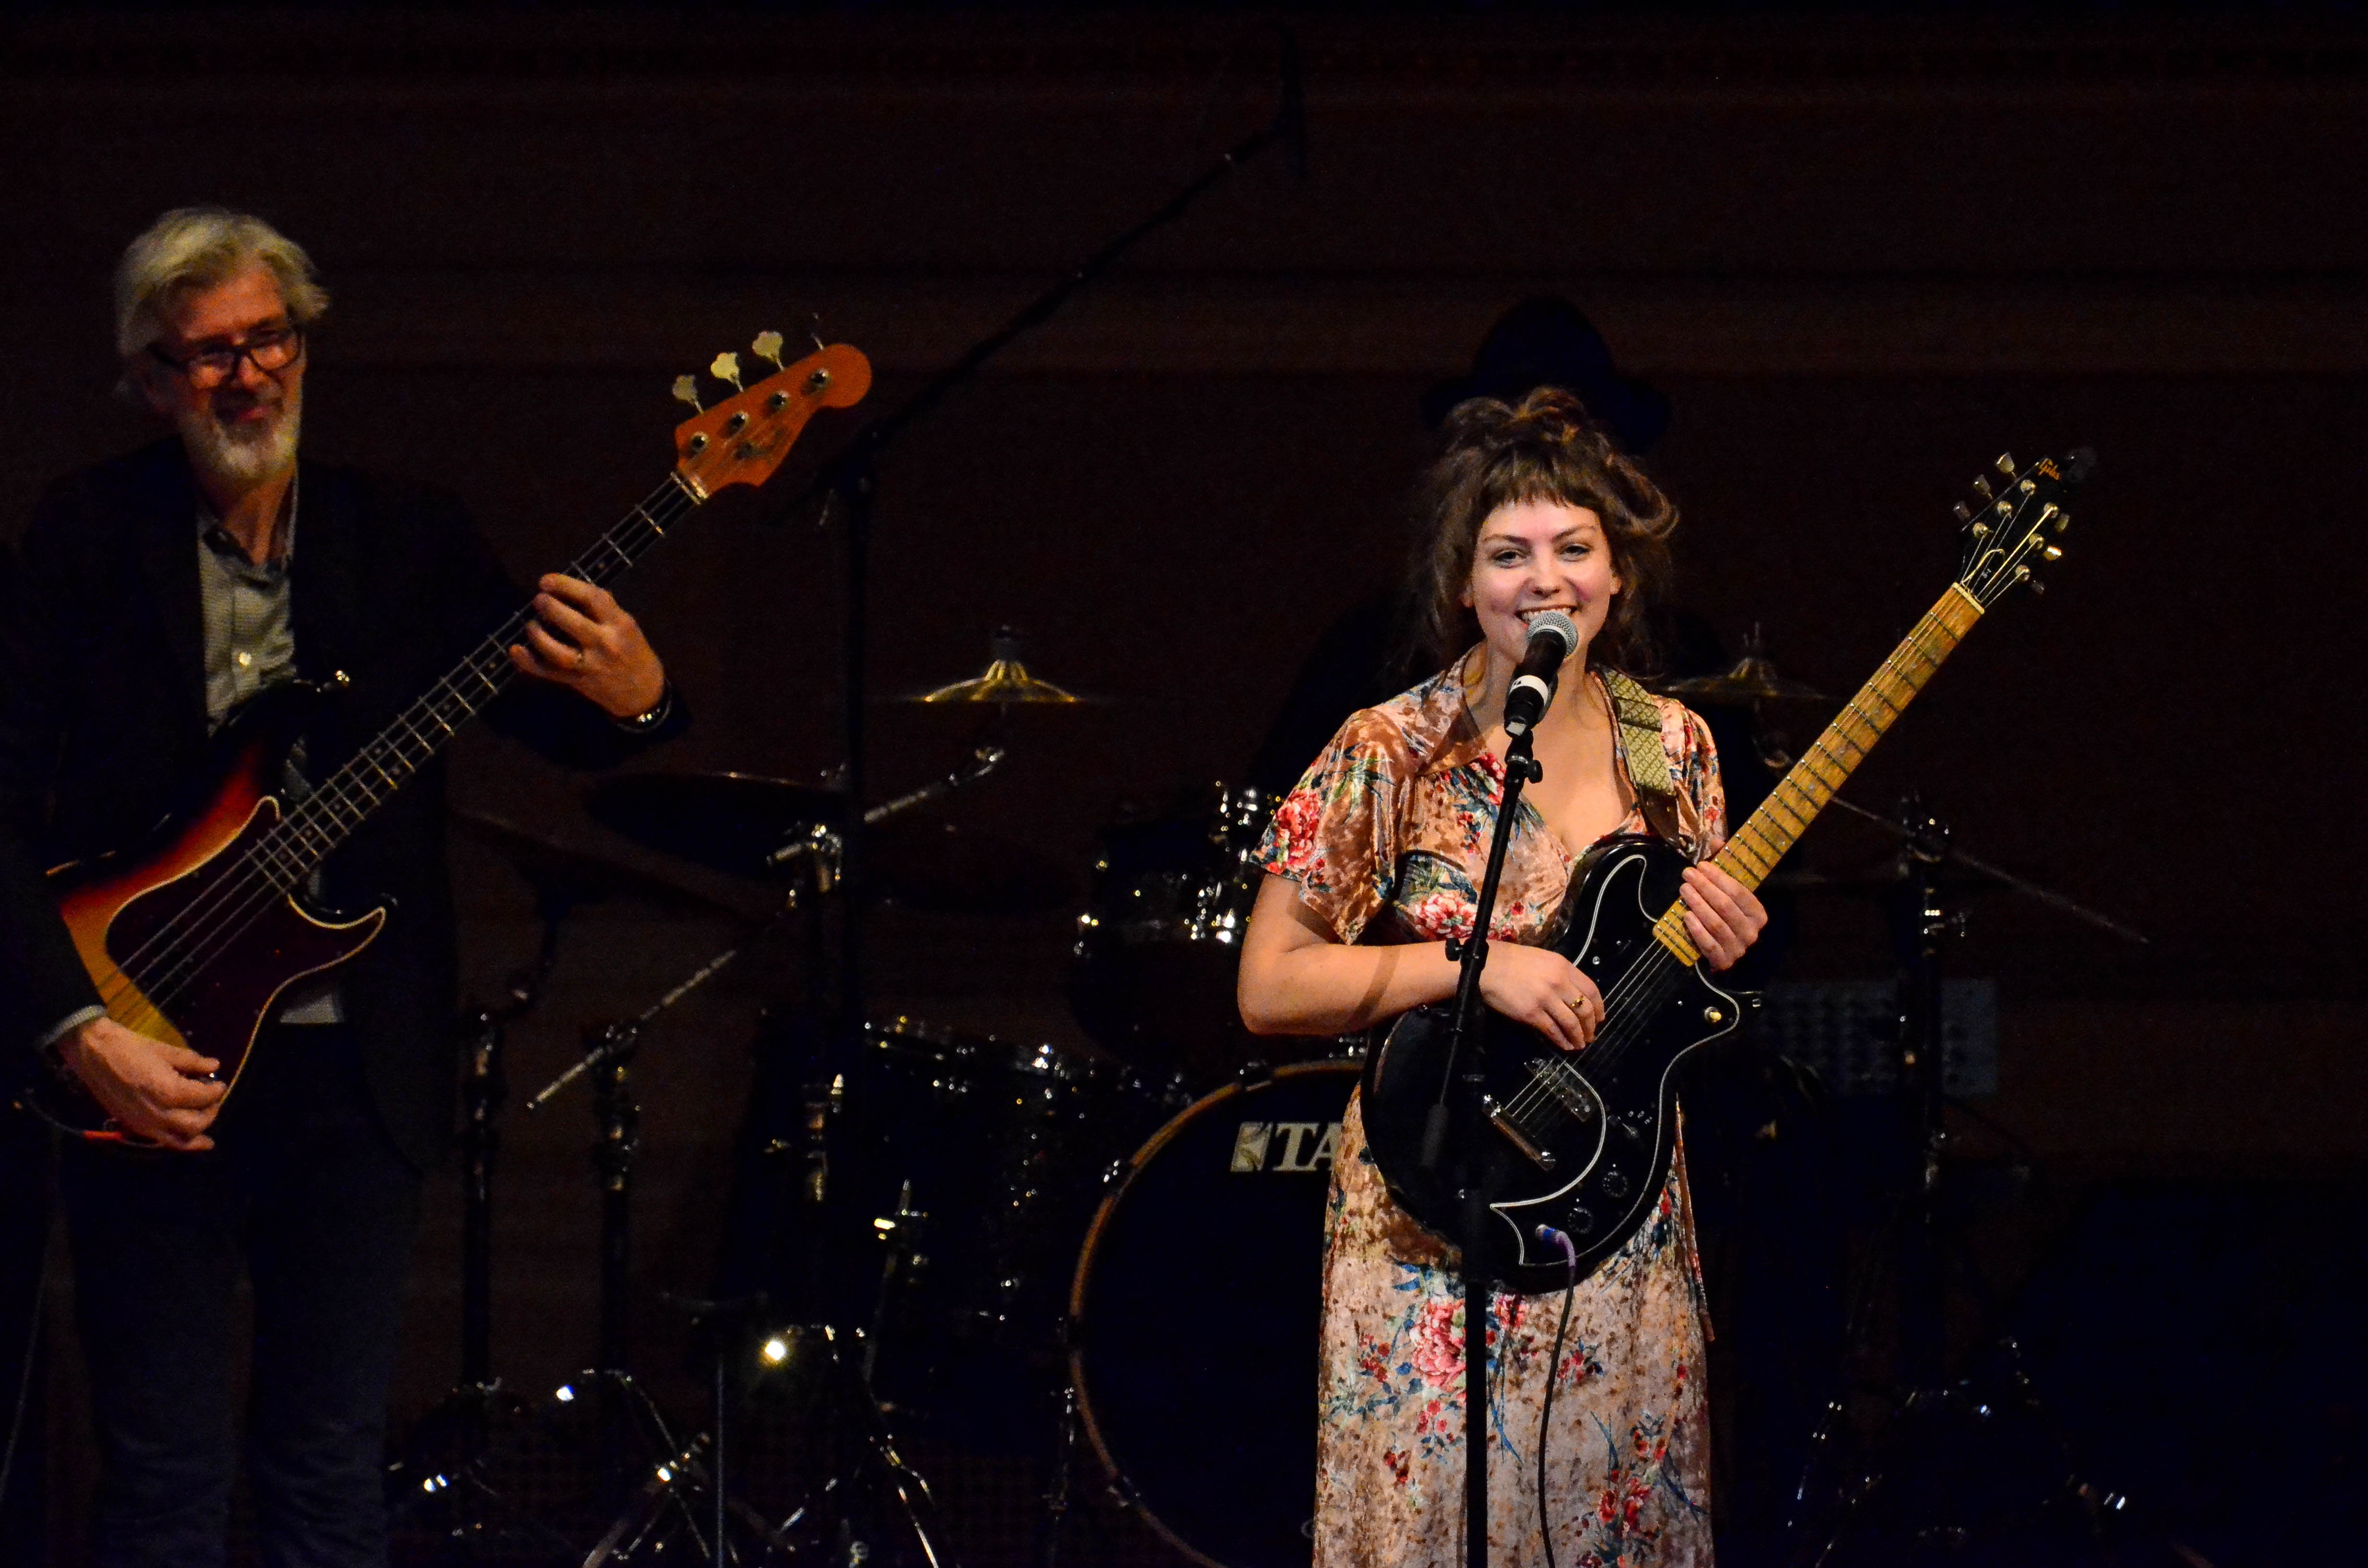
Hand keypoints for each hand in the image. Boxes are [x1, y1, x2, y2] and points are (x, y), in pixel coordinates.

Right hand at [57, 1016, 226, 1150]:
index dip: (216, 1090)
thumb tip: (214, 1066)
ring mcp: (143, 1124)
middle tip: (213, 1100)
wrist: (94, 1053)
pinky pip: (163, 1141)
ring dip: (198, 1130)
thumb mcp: (166, 1051)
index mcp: (167, 1092)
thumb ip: (193, 1062)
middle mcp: (157, 1114)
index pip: (204, 1098)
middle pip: (196, 1124)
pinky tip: (194, 1139)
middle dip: (210, 1112)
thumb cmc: (130, 1047)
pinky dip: (181, 1142)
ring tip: (205, 1117)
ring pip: (181, 1140)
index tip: (219, 1083)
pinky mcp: (133, 1127)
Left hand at [508, 574, 667, 718]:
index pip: (593, 598)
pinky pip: (549, 673)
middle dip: (550, 607)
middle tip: (538, 600)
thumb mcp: (627, 626)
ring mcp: (591, 665)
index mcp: (620, 624)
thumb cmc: (634, 652)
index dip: (566, 585)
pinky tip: (515, 650)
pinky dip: (528, 662)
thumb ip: (603, 609)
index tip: (545, 581)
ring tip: (531, 624)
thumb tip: (569, 589)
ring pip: (557, 651)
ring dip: (538, 635)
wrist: (644, 694)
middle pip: (572, 623)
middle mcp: (606, 644)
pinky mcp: (578, 682)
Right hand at [1475, 942, 1604, 1051]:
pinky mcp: (1531, 1014)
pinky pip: (1552, 1030)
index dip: (1599, 1007)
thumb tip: (1573, 993)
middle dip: (1591, 1026)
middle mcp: (1558, 982)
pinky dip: (1562, 1040)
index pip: (1591, 989)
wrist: (1485, 967)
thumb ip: (1560, 974)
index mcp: (1563, 966)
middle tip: (1591, 1035)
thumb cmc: (1511, 960)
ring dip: (1579, 1036)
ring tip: (1580, 1044)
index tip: (1600, 1017)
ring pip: (1571, 1022)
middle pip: (1585, 1009)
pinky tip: (1565, 1045)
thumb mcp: (1542, 959)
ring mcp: (1545, 999)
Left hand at [1680, 863, 1767, 970]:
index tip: (1701, 865)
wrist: (1727, 952)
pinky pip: (1708, 944)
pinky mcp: (1723, 961)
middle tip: (1687, 874)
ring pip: (1715, 923)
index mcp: (1758, 914)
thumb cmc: (1728, 917)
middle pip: (1725, 906)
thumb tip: (1716, 840)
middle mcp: (1751, 932)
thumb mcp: (1731, 894)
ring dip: (1697, 904)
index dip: (1718, 877)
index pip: (1738, 892)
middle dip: (1704, 887)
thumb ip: (1726, 868)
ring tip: (1683, 889)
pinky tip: (1686, 915)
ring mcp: (1738, 948)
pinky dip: (1697, 929)